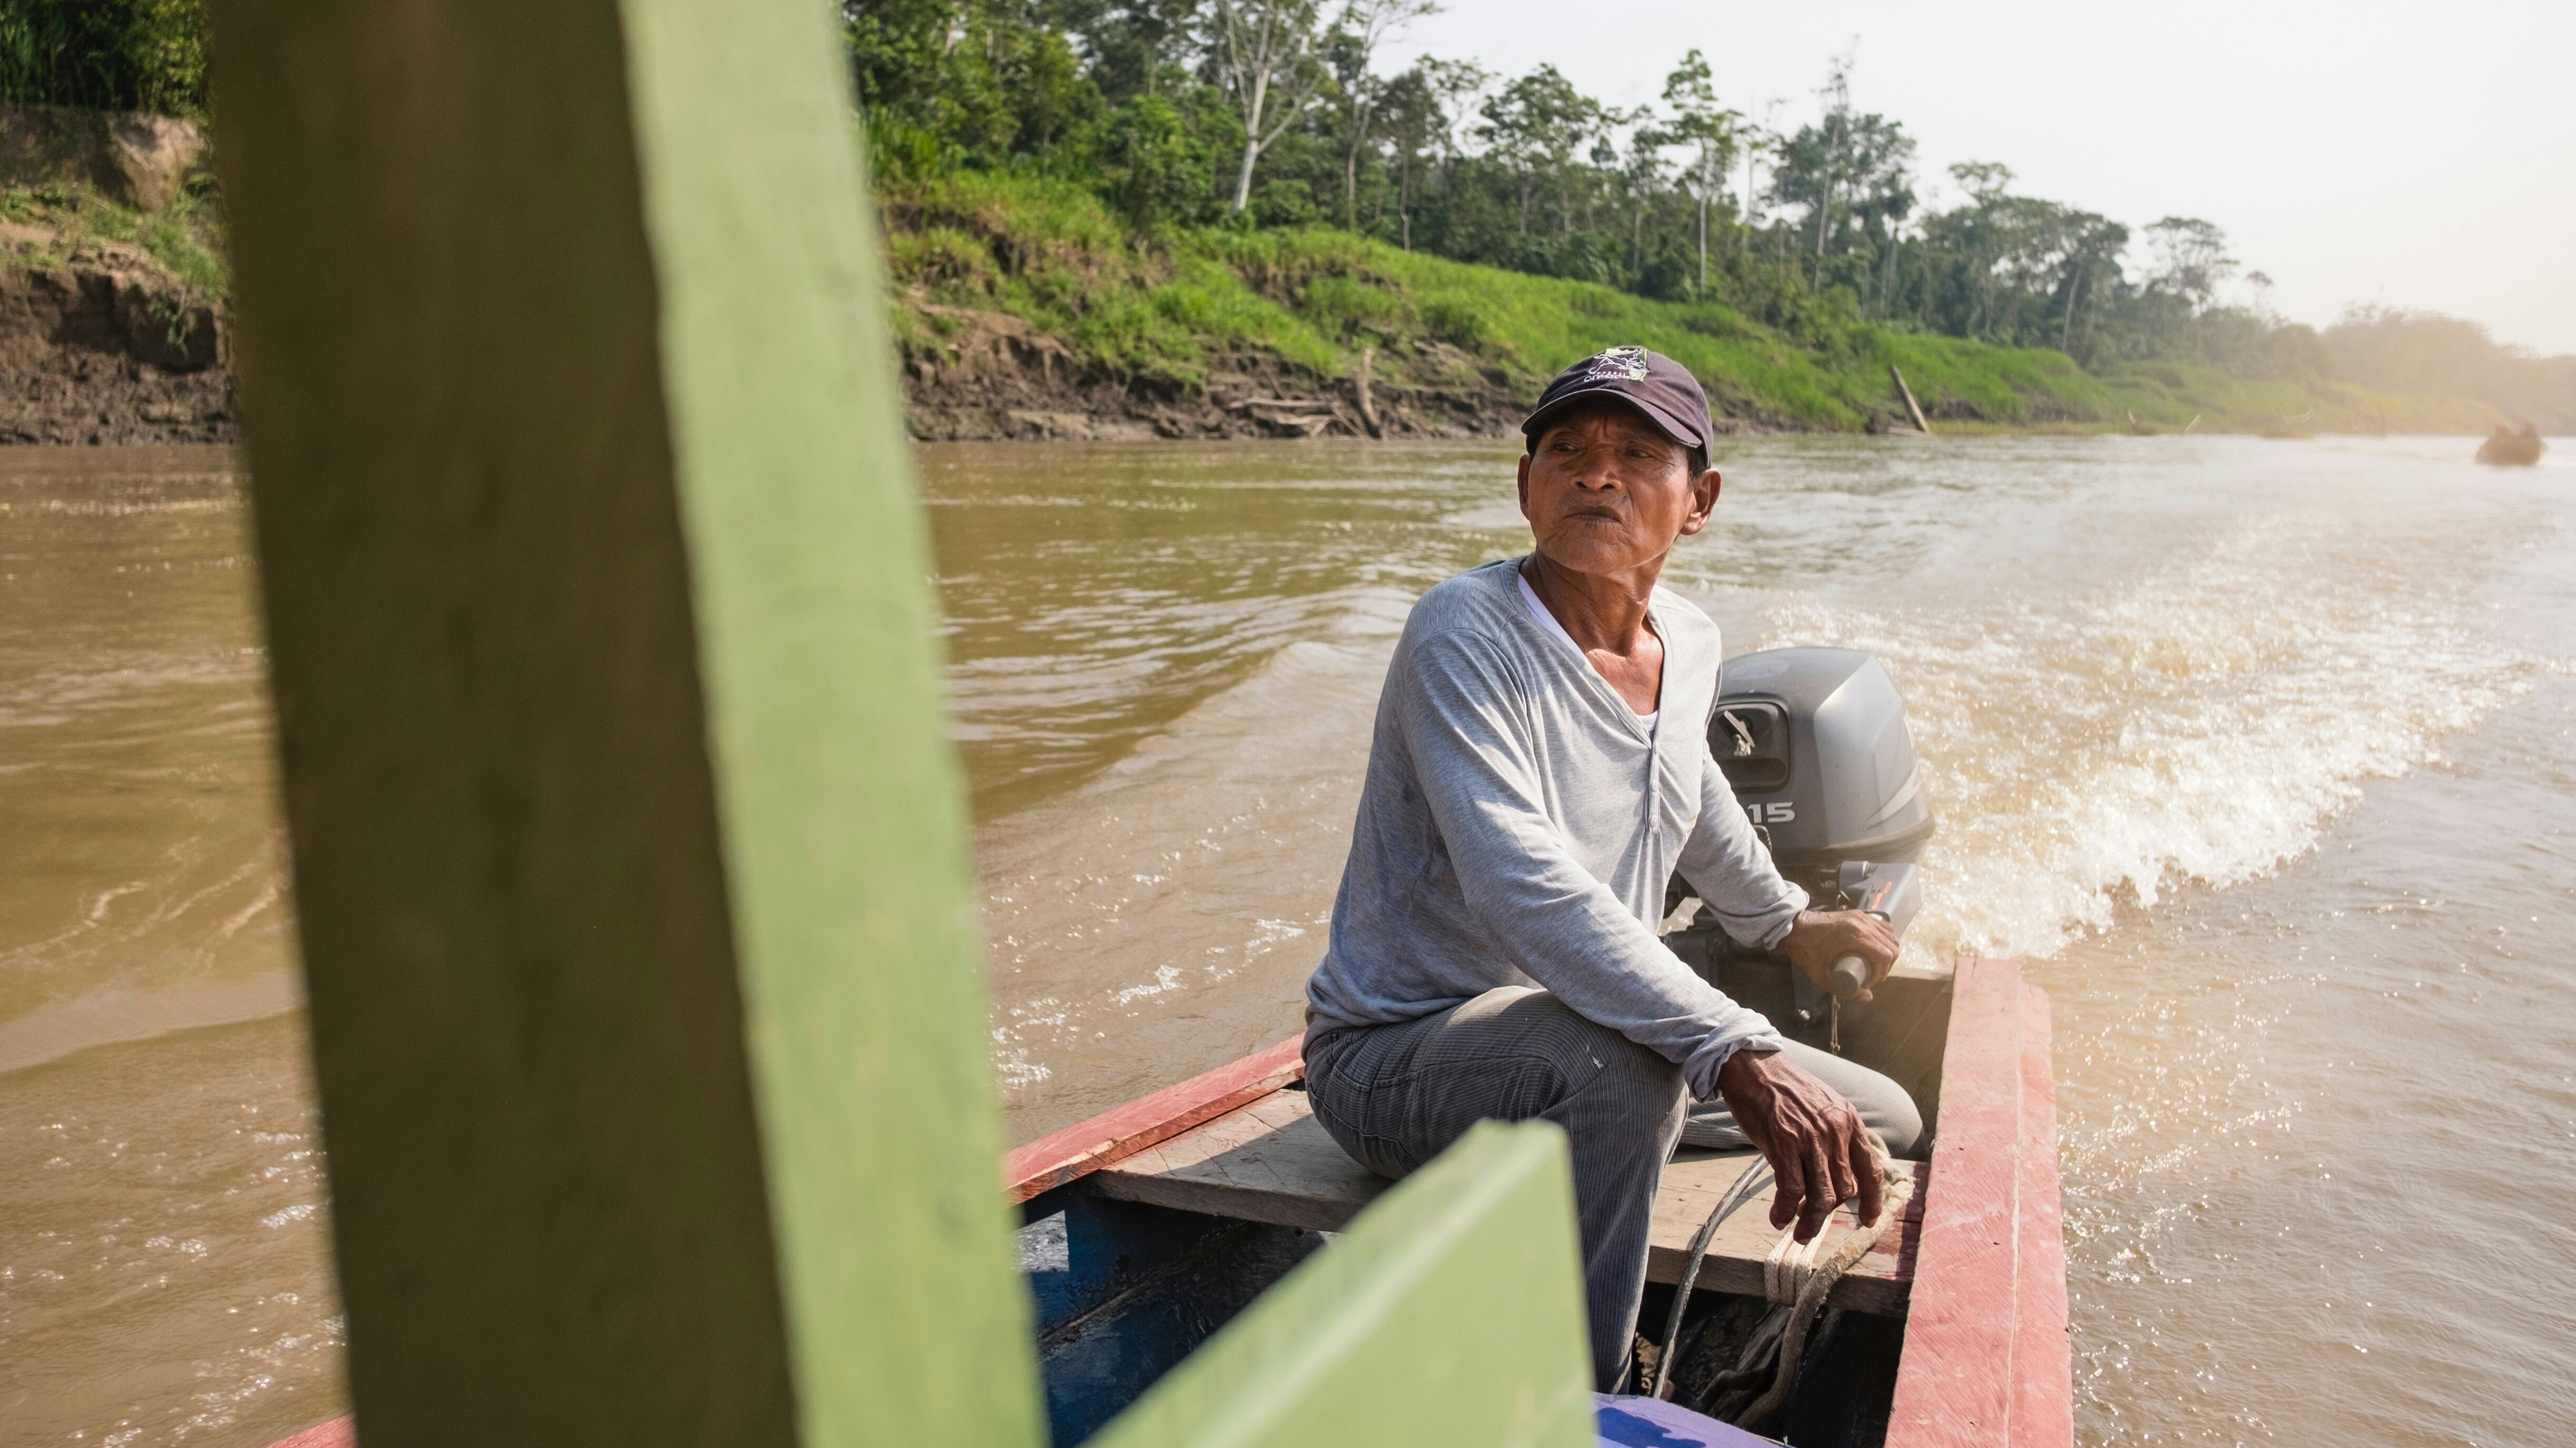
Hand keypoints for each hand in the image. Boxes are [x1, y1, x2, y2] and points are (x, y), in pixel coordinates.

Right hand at [1716, 1047, 1884, 1241]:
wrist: (1752, 1064)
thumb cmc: (1782, 1086)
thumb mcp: (1822, 1105)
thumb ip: (1832, 1135)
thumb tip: (1832, 1170)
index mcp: (1848, 1121)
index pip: (1871, 1168)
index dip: (1873, 1199)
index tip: (1868, 1219)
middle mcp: (1835, 1131)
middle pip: (1845, 1189)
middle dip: (1830, 1213)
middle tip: (1812, 1221)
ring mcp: (1810, 1139)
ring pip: (1822, 1197)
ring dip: (1811, 1223)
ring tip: (1799, 1233)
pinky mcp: (1783, 1144)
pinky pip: (1791, 1190)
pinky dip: (1786, 1210)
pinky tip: (1778, 1217)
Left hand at [1778, 909, 1897, 1003]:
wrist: (1793, 927)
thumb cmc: (1804, 950)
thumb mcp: (1820, 975)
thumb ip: (1844, 989)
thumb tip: (1868, 996)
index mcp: (1854, 934)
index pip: (1885, 954)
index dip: (1883, 972)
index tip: (1871, 982)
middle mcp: (1862, 922)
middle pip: (1891, 945)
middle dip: (1887, 964)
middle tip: (1873, 976)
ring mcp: (1862, 915)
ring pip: (1890, 934)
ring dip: (1887, 952)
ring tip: (1874, 965)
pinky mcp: (1859, 914)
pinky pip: (1882, 926)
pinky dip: (1884, 939)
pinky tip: (1875, 950)